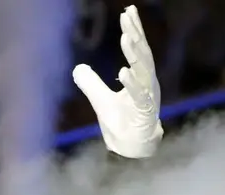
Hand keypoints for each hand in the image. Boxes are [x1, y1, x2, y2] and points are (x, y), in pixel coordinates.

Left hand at [72, 5, 162, 159]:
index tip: (128, 11)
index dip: (134, 30)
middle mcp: (147, 84)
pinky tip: (123, 71)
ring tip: (126, 38)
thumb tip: (77, 68)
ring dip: (134, 54)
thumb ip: (91, 84)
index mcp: (140, 78)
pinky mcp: (145, 113)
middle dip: (136, 34)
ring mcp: (148, 98)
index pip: (138, 49)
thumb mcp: (101, 101)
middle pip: (143, 54)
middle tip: (127, 16)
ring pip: (144, 71)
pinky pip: (139, 95)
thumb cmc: (122, 124)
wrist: (132, 150)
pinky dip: (131, 83)